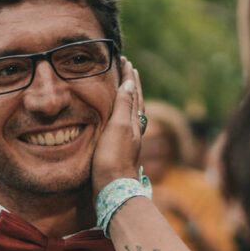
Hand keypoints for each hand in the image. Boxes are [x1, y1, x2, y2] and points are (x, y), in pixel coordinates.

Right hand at [91, 58, 143, 194]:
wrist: (113, 190)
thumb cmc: (113, 158)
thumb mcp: (119, 126)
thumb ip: (124, 104)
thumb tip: (130, 82)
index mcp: (134, 121)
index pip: (133, 92)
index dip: (129, 76)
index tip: (125, 60)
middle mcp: (134, 129)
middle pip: (135, 101)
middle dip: (131, 84)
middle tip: (127, 69)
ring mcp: (128, 140)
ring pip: (131, 112)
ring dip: (128, 98)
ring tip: (124, 88)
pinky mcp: (120, 151)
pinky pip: (123, 124)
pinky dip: (122, 114)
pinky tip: (117, 119)